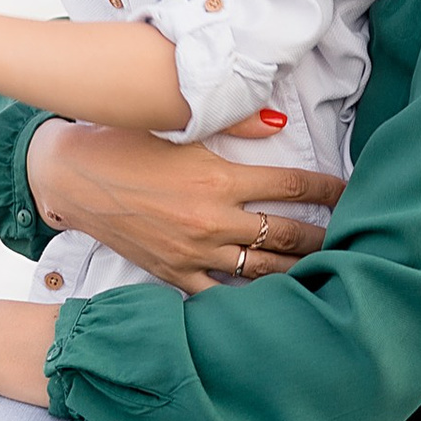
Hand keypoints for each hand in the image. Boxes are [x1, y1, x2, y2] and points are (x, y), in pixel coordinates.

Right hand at [26, 119, 343, 291]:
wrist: (71, 177)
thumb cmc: (123, 143)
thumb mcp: (178, 125)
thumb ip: (233, 123)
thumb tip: (277, 120)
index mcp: (220, 178)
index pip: (293, 185)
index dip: (329, 189)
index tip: (349, 192)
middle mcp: (213, 219)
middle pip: (289, 235)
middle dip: (324, 237)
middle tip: (349, 238)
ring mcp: (194, 251)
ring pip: (263, 270)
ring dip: (297, 271)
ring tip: (323, 271)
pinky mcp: (173, 273)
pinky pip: (220, 295)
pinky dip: (247, 298)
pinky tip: (270, 299)